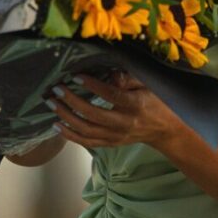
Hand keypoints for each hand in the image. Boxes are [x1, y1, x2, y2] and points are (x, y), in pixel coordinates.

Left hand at [47, 73, 184, 150]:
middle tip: (57, 89)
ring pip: (87, 131)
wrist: (165, 130)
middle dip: (72, 102)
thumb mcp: (148, 86)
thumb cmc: (157, 102)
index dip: (93, 86)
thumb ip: (128, 79)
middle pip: (93, 115)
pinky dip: (71, 135)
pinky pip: (87, 142)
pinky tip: (58, 126)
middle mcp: (124, 124)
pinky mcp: (111, 144)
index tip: (76, 75)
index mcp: (135, 106)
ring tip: (52, 104)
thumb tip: (109, 72)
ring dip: (66, 118)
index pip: (111, 95)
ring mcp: (116, 137)